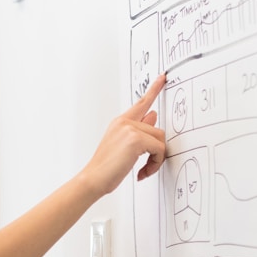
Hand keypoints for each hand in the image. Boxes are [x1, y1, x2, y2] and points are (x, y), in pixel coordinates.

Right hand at [80, 74, 167, 195]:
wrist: (93, 178)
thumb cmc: (106, 167)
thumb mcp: (124, 146)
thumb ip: (139, 130)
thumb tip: (153, 117)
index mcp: (120, 122)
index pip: (141, 103)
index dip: (154, 89)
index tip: (163, 78)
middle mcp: (124, 122)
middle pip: (158, 130)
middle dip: (157, 151)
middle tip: (148, 166)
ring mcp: (129, 128)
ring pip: (160, 140)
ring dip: (156, 159)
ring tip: (144, 170)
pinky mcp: (135, 139)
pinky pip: (159, 149)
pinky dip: (155, 163)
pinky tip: (142, 172)